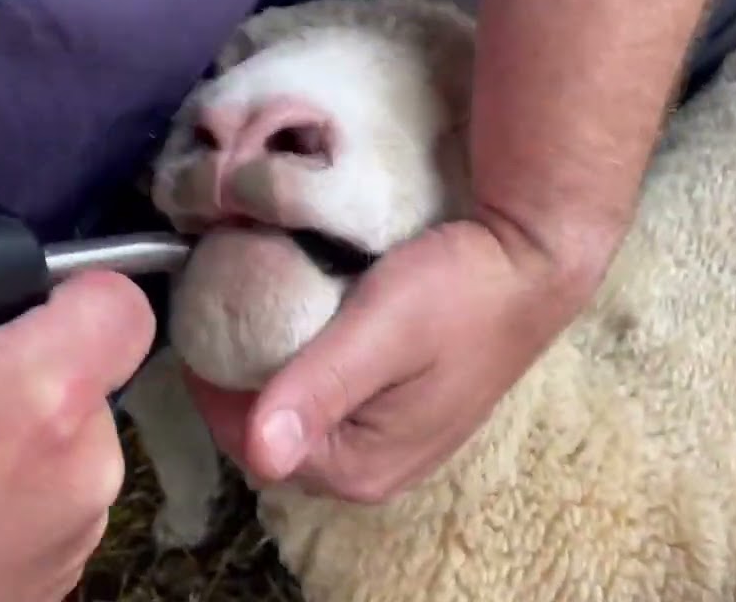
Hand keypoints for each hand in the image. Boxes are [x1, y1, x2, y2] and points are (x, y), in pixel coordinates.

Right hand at [0, 111, 154, 601]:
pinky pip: (58, 508)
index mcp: (37, 394)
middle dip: (29, 364)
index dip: (65, 295)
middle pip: (93, 374)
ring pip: (75, 444)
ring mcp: (72, 540)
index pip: (120, 305)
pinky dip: (13, 497)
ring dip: (18, 435)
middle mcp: (80, 473)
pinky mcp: (54, 588)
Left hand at [186, 216, 599, 502]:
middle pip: (270, 432)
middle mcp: (371, 473)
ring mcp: (390, 446)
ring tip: (260, 305)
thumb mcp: (382, 328)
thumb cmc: (459, 290)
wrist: (532, 262)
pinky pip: (330, 400)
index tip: (203, 314)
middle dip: (241, 375)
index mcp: (359, 468)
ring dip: (273, 367)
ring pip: (298, 414)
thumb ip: (320, 387)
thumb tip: (261, 453)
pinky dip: (307, 364)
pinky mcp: (402, 414)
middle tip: (230, 303)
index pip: (245, 439)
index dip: (213, 380)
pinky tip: (306, 319)